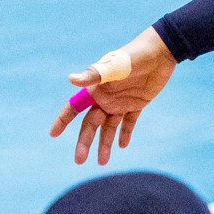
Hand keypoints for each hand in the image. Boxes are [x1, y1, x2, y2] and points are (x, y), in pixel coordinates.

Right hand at [49, 27, 176, 164]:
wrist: (160, 51)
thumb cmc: (134, 56)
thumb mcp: (114, 67)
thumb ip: (94, 75)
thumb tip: (71, 79)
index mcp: (96, 89)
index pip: (74, 107)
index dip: (63, 120)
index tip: (53, 134)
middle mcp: (105, 98)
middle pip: (90, 124)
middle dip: (84, 142)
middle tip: (79, 161)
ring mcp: (121, 101)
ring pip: (109, 127)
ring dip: (105, 144)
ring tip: (102, 162)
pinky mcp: (138, 103)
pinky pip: (129, 122)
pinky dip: (125, 134)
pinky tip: (122, 146)